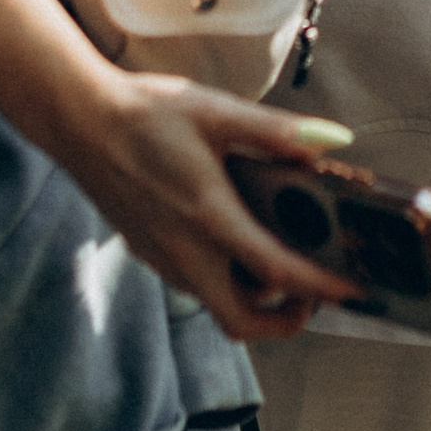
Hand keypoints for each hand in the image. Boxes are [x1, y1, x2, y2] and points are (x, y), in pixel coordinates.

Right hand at [53, 76, 363, 344]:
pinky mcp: (150, 253)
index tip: (353, 290)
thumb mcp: (215, 110)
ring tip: (285, 257)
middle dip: (286, 320)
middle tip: (315, 291)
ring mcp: (163, 258)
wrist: (76, 120)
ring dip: (256, 297)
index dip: (320, 287)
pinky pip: (198, 284)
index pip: (274, 272)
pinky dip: (228, 279)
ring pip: (218, 304)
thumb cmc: (145, 112)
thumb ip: (275, 130)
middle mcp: (184, 251)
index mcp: (207, 217)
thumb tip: (333, 140)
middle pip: (242, 320)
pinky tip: (241, 238)